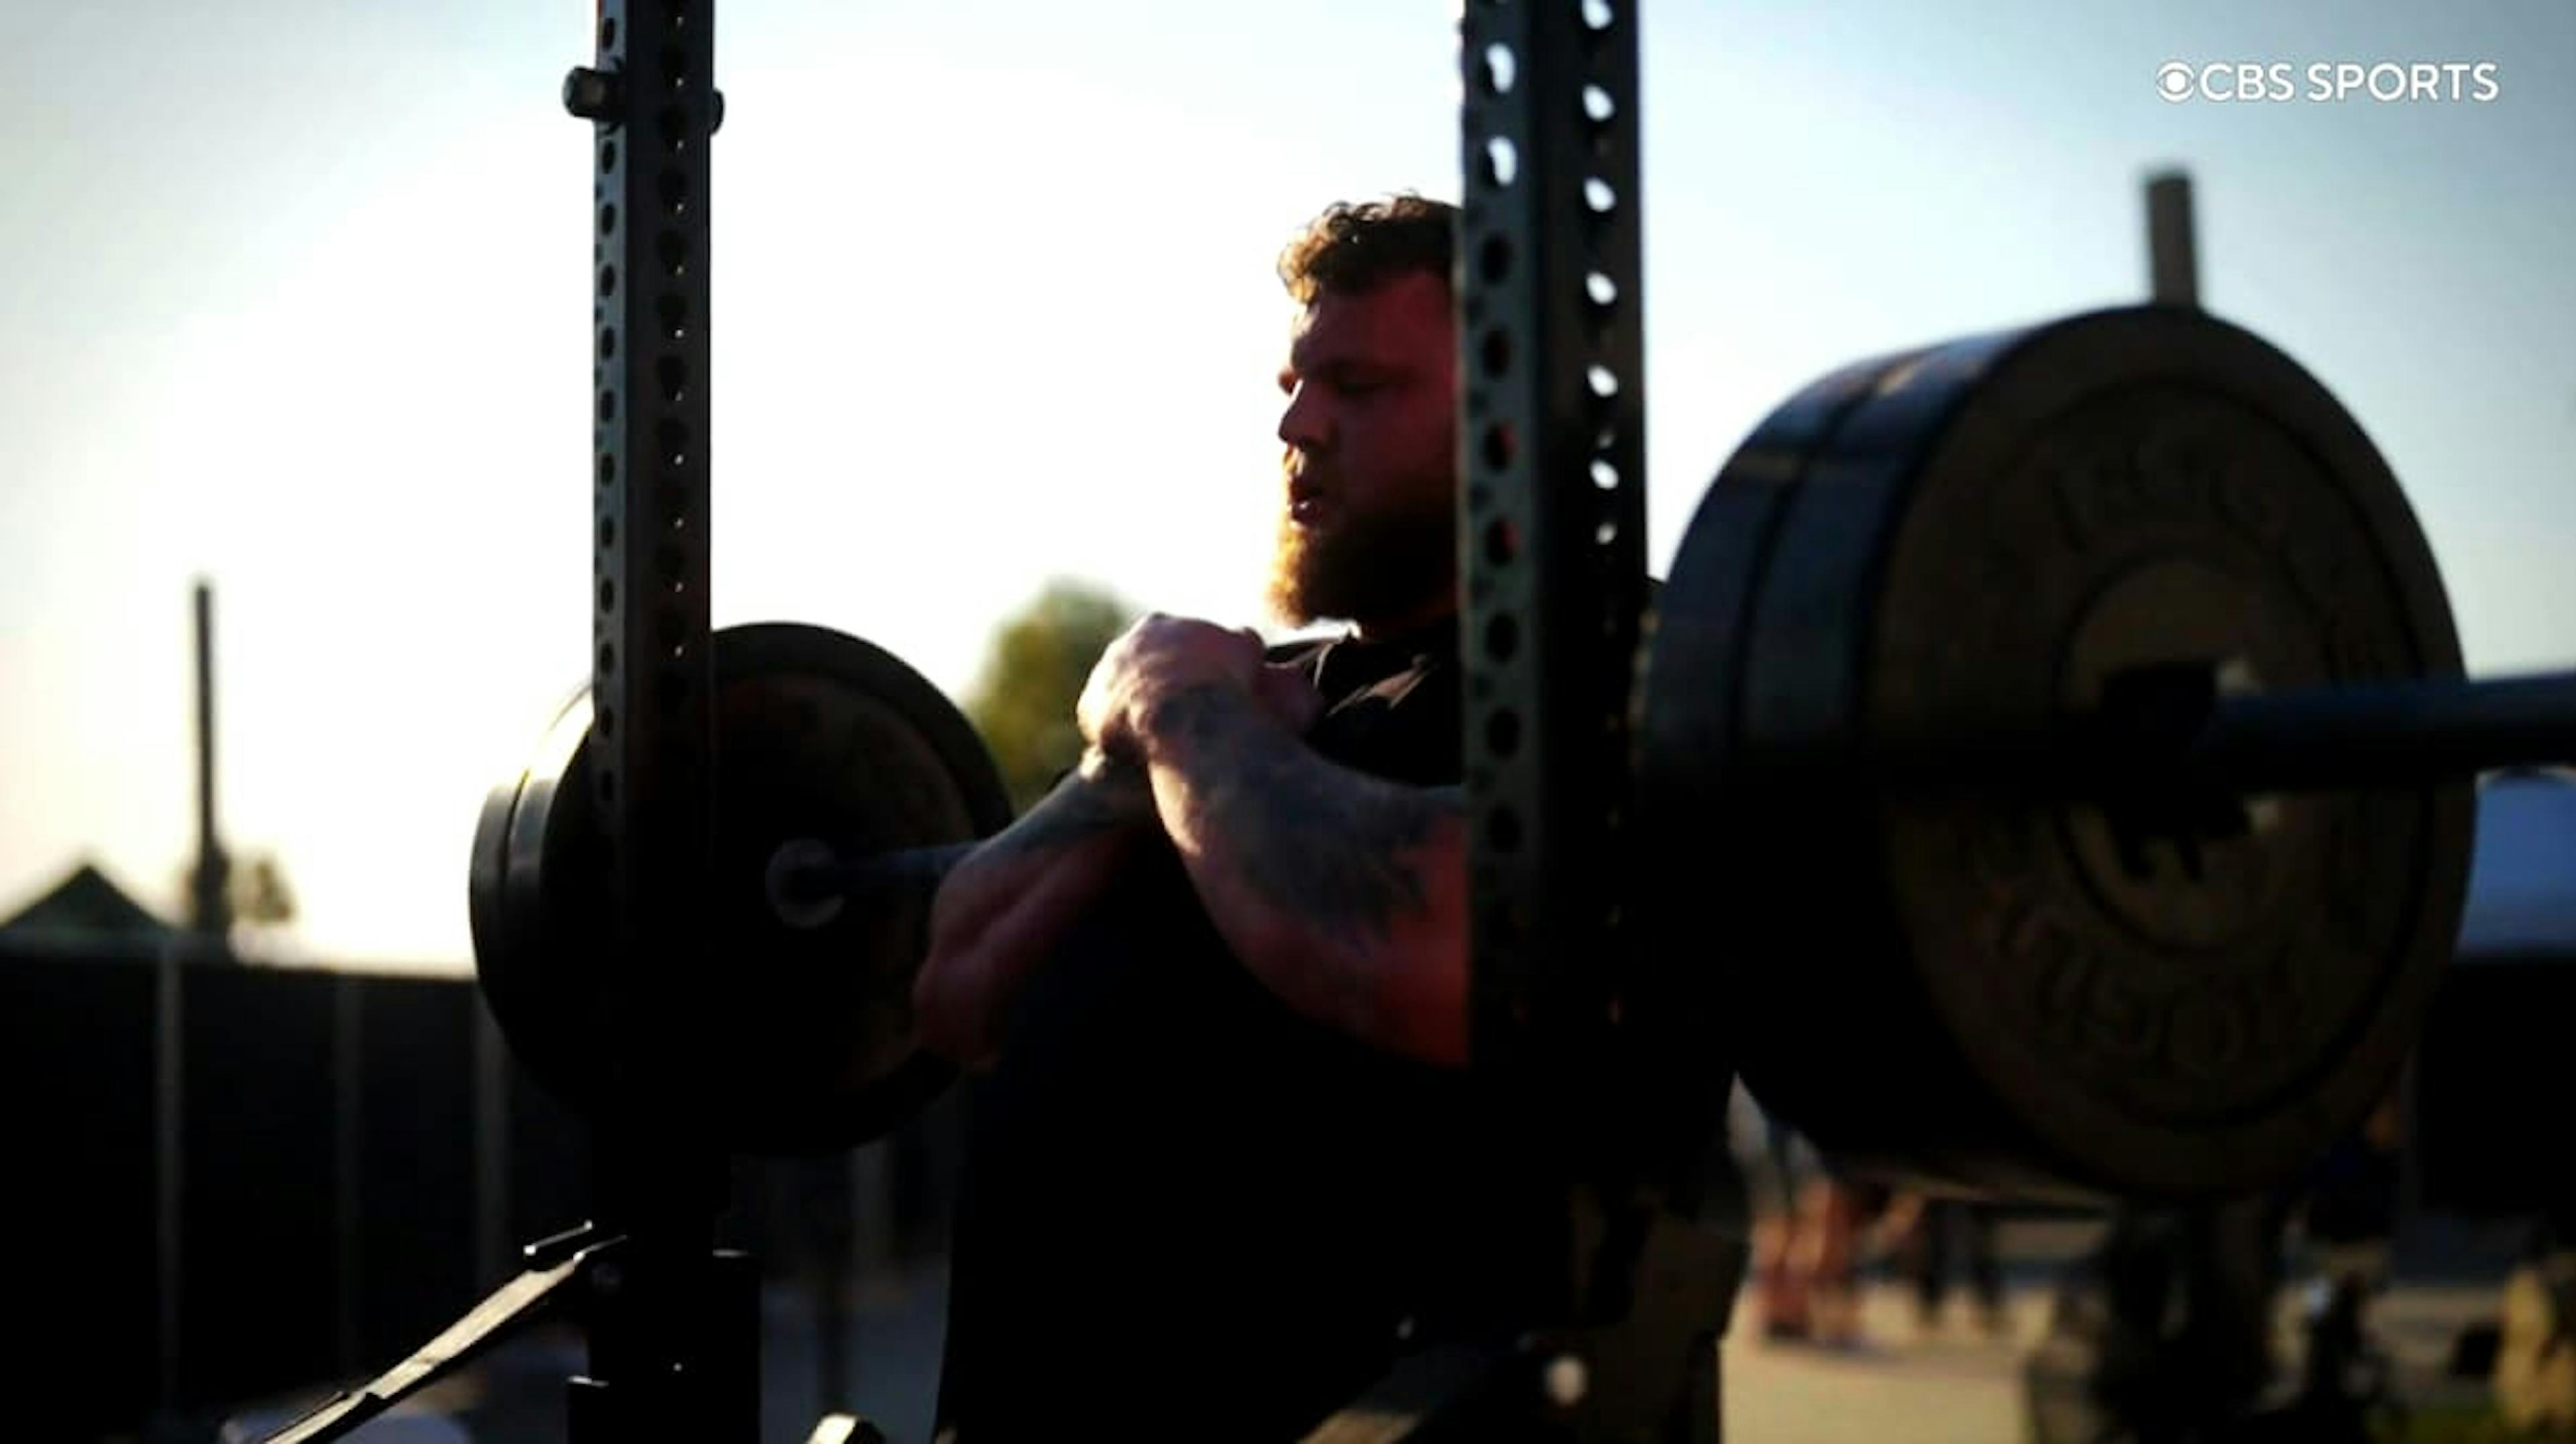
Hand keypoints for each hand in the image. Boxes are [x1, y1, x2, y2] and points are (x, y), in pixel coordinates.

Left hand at [1076, 614, 1319, 762]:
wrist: (1189, 714)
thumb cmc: (1229, 685)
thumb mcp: (1248, 654)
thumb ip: (1246, 644)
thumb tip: (1252, 640)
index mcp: (1162, 625)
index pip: (1171, 642)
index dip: (1188, 666)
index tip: (1200, 689)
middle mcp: (1126, 644)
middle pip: (1139, 665)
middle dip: (1155, 685)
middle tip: (1175, 715)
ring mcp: (1105, 675)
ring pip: (1120, 693)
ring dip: (1133, 710)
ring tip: (1155, 739)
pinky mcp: (1091, 707)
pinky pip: (1103, 723)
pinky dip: (1117, 735)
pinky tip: (1137, 754)